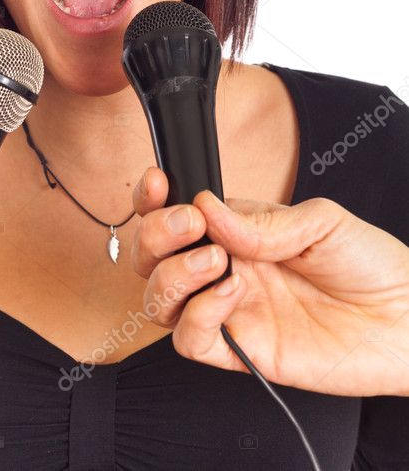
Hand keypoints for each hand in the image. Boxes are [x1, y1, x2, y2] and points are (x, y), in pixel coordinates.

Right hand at [131, 168, 408, 396]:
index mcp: (239, 230)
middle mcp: (226, 267)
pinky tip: (229, 293)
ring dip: (173, 274)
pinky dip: (197, 315)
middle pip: (154, 255)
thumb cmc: (372, 264)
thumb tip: (206, 208)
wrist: (407, 319)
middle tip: (191, 225)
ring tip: (214, 260)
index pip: (177, 212)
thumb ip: (260, 221)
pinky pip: (191, 340)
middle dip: (157, 234)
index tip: (157, 184)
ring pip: (161, 298)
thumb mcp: (320, 222)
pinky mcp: (241, 352)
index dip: (153, 199)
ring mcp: (231, 310)